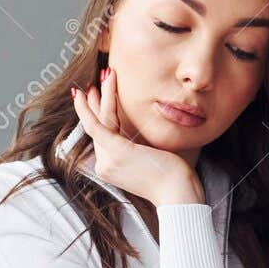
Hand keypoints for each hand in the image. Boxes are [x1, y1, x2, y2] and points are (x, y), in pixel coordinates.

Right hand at [71, 68, 202, 205]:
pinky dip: (95, 103)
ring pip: (99, 120)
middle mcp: (104, 164)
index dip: (96, 115)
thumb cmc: (172, 178)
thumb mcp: (151, 158)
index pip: (102, 136)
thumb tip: (141, 129)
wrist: (177, 194)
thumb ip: (140, 145)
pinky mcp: (115, 151)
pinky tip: (90, 90)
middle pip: (96, 126)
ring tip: (105, 73)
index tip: (95, 98)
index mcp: (112, 167)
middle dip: (93, 102)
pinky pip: (101, 122)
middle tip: (92, 83)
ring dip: (101, 94)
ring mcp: (108, 159)